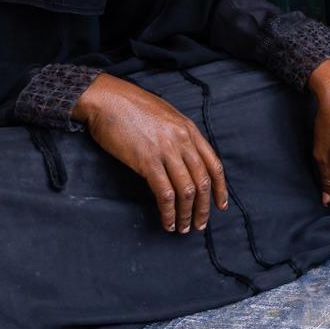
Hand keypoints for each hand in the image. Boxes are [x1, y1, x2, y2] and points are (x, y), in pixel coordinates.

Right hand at [74, 73, 228, 233]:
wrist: (108, 99)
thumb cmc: (133, 107)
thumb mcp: (167, 117)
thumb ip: (179, 136)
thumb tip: (185, 158)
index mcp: (190, 130)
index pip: (214, 164)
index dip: (220, 188)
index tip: (221, 205)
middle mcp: (183, 141)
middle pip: (203, 181)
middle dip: (204, 207)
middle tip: (199, 225)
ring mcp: (166, 151)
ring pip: (187, 190)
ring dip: (186, 214)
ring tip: (182, 228)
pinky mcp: (147, 161)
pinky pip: (165, 193)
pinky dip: (168, 211)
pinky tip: (166, 222)